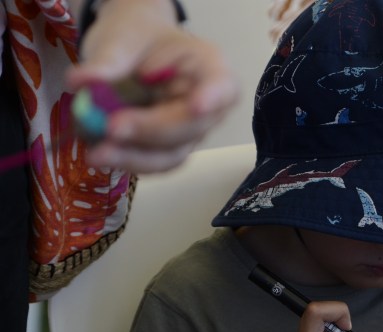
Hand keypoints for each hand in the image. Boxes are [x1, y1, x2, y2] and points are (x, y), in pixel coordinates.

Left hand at [66, 0, 239, 172]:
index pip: (222, 85)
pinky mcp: (166, 149)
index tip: (197, 106)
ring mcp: (188, 132)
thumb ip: (108, 60)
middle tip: (112, 127)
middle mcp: (207, 106)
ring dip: (135, 157)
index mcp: (208, 67)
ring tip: (97, 153)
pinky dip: (125, 161)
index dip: (213, 98)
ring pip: (172, 154)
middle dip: (152, 131)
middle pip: (192, 127)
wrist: (130, 51)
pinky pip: (152, 163)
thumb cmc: (137, 38)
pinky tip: (98, 154)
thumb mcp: (123, 37)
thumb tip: (80, 82)